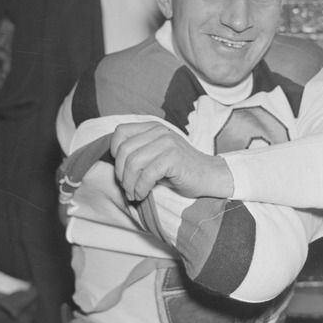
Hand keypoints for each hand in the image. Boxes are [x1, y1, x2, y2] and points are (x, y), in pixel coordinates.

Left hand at [110, 121, 234, 201]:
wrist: (208, 176)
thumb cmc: (179, 170)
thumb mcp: (155, 156)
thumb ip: (138, 153)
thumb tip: (115, 166)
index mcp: (153, 128)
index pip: (120, 132)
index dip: (114, 152)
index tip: (121, 170)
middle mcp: (159, 131)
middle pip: (124, 150)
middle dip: (120, 173)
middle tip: (126, 188)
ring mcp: (167, 143)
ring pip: (133, 163)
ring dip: (129, 184)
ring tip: (133, 194)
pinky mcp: (173, 158)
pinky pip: (147, 174)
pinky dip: (140, 188)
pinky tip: (142, 195)